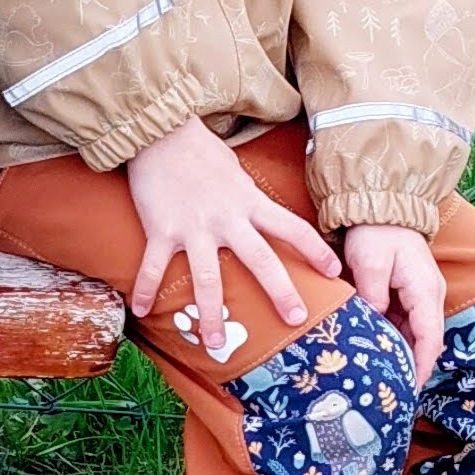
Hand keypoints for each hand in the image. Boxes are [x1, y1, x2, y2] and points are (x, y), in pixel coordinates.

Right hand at [122, 119, 340, 369]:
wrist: (161, 131)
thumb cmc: (199, 150)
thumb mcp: (236, 173)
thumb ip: (247, 200)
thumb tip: (258, 218)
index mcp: (249, 202)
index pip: (292, 228)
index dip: (315, 250)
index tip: (334, 272)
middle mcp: (227, 219)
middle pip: (262, 260)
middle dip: (281, 292)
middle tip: (296, 320)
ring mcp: (194, 227)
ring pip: (208, 278)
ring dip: (211, 314)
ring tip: (214, 343)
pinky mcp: (161, 230)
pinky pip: (154, 267)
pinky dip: (145, 289)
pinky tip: (140, 310)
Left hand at [345, 224, 445, 382]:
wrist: (382, 209)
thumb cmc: (376, 233)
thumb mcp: (370, 263)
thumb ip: (372, 295)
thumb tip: (374, 324)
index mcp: (425, 291)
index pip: (429, 337)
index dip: (423, 365)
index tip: (411, 387)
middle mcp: (429, 296)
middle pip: (425, 340)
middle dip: (413, 365)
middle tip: (393, 391)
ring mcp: (420, 296)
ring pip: (414, 334)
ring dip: (403, 353)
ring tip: (384, 378)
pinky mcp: (408, 294)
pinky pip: (405, 323)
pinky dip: (394, 339)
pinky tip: (378, 352)